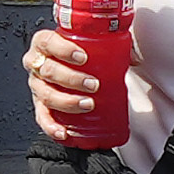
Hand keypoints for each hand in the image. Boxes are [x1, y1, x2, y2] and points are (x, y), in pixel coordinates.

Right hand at [25, 23, 115, 140]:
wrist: (73, 66)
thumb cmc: (82, 53)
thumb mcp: (93, 44)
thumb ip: (110, 44)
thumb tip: (136, 58)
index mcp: (44, 44)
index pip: (47, 42)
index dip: (63, 49)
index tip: (83, 57)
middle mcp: (37, 64)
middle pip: (47, 70)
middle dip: (71, 79)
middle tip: (93, 84)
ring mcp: (37, 85)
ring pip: (45, 94)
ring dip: (66, 101)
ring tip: (88, 104)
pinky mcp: (40, 105)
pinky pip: (42, 117)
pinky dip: (51, 126)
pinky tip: (64, 131)